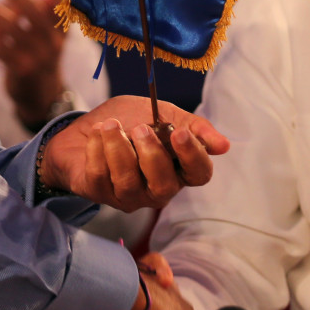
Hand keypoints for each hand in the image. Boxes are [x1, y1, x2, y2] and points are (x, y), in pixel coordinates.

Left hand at [0, 0, 68, 123]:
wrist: (41, 94)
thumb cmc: (44, 52)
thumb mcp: (55, 28)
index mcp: (63, 29)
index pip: (64, 4)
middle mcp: (54, 42)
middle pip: (35, 14)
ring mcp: (38, 57)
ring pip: (14, 29)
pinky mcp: (22, 69)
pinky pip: (1, 47)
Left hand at [38, 96, 230, 210]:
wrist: (85, 127)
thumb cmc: (128, 122)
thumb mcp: (163, 114)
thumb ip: (192, 127)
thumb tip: (224, 146)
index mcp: (178, 168)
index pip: (199, 174)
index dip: (192, 156)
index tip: (180, 133)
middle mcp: (157, 189)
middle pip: (165, 185)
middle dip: (152, 155)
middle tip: (139, 129)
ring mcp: (128, 196)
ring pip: (128, 182)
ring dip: (118, 148)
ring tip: (109, 125)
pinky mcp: (100, 194)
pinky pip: (101, 176)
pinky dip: (97, 150)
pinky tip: (96, 134)